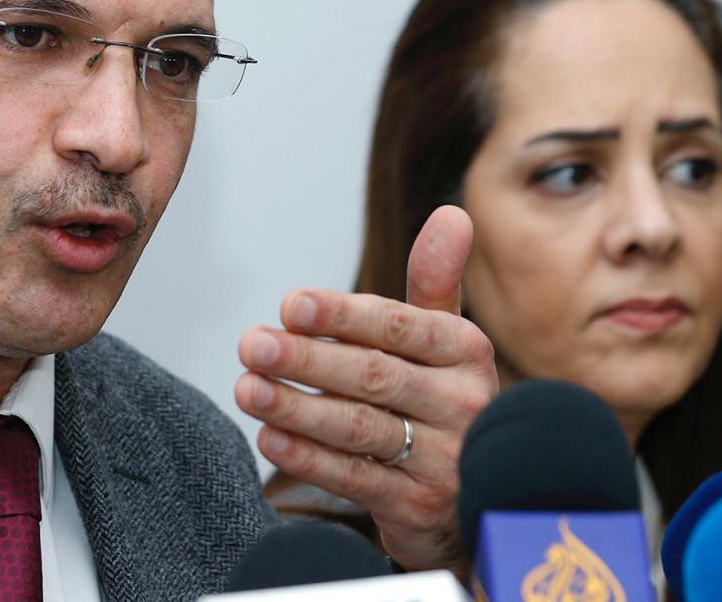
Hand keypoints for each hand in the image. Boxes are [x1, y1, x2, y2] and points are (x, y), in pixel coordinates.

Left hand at [235, 205, 497, 573]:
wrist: (475, 493)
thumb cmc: (440, 399)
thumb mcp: (444, 341)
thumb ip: (435, 282)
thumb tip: (452, 214)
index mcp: (466, 352)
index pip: (401, 327)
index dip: (344, 315)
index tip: (290, 304)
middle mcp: (463, 404)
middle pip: (375, 376)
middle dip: (307, 358)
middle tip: (251, 343)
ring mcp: (445, 461)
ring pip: (361, 428)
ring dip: (297, 406)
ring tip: (246, 387)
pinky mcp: (419, 507)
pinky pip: (357, 479)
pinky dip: (309, 458)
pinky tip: (269, 437)